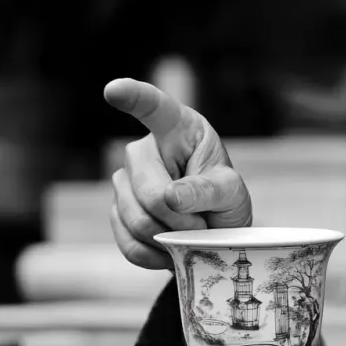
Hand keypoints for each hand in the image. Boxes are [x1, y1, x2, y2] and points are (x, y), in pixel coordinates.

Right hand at [103, 78, 251, 269]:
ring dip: (169, 238)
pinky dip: (155, 255)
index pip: (154, 107)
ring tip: (191, 234)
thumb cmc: (226, 200)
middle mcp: (144, 151)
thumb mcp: (232, 193)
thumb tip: (169, 197)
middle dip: (179, 218)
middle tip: (203, 224)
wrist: (214, 232)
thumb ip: (207, 191)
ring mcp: (124, 181)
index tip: (114, 90)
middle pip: (148, 189)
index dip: (134, 97)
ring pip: (136, 219)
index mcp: (179, 129)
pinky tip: (170, 250)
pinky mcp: (116, 213)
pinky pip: (128, 243)